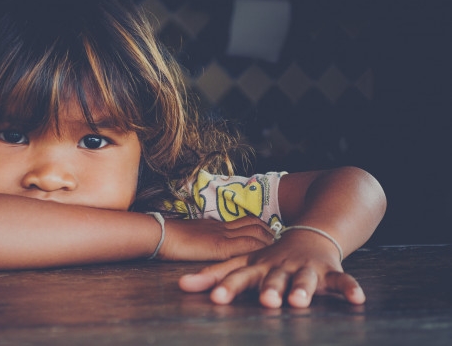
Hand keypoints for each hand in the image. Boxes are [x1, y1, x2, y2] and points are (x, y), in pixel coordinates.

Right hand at [158, 216, 273, 260]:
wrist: (160, 234)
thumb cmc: (170, 236)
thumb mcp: (193, 235)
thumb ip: (206, 236)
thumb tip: (212, 242)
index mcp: (217, 224)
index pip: (247, 220)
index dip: (262, 226)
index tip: (272, 234)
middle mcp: (224, 227)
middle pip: (256, 224)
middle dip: (271, 233)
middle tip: (283, 242)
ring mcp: (223, 235)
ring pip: (256, 233)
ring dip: (270, 241)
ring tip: (280, 251)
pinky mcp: (220, 246)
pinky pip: (247, 245)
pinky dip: (261, 250)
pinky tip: (269, 257)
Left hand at [178, 230, 365, 307]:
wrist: (309, 234)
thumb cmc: (270, 257)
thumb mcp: (243, 263)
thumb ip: (213, 275)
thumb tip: (180, 286)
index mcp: (259, 266)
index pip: (240, 276)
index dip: (228, 287)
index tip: (215, 299)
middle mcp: (281, 267)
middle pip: (274, 278)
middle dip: (270, 288)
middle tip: (265, 301)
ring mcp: (306, 268)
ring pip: (305, 280)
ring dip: (304, 290)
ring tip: (299, 302)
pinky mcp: (330, 271)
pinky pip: (342, 280)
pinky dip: (350, 288)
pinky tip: (358, 299)